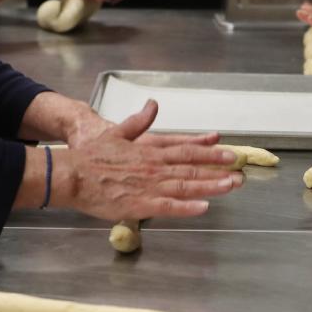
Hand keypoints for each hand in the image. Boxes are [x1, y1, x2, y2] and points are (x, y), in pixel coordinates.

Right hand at [58, 99, 244, 219]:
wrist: (71, 174)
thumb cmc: (92, 156)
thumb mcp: (117, 131)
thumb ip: (139, 121)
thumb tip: (153, 104)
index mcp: (150, 150)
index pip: (186, 149)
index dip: (210, 151)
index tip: (229, 152)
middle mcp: (154, 166)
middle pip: (192, 166)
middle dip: (219, 169)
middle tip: (240, 171)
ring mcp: (148, 185)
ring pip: (186, 184)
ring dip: (210, 186)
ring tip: (231, 186)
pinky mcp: (139, 204)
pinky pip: (168, 206)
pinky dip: (187, 207)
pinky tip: (204, 207)